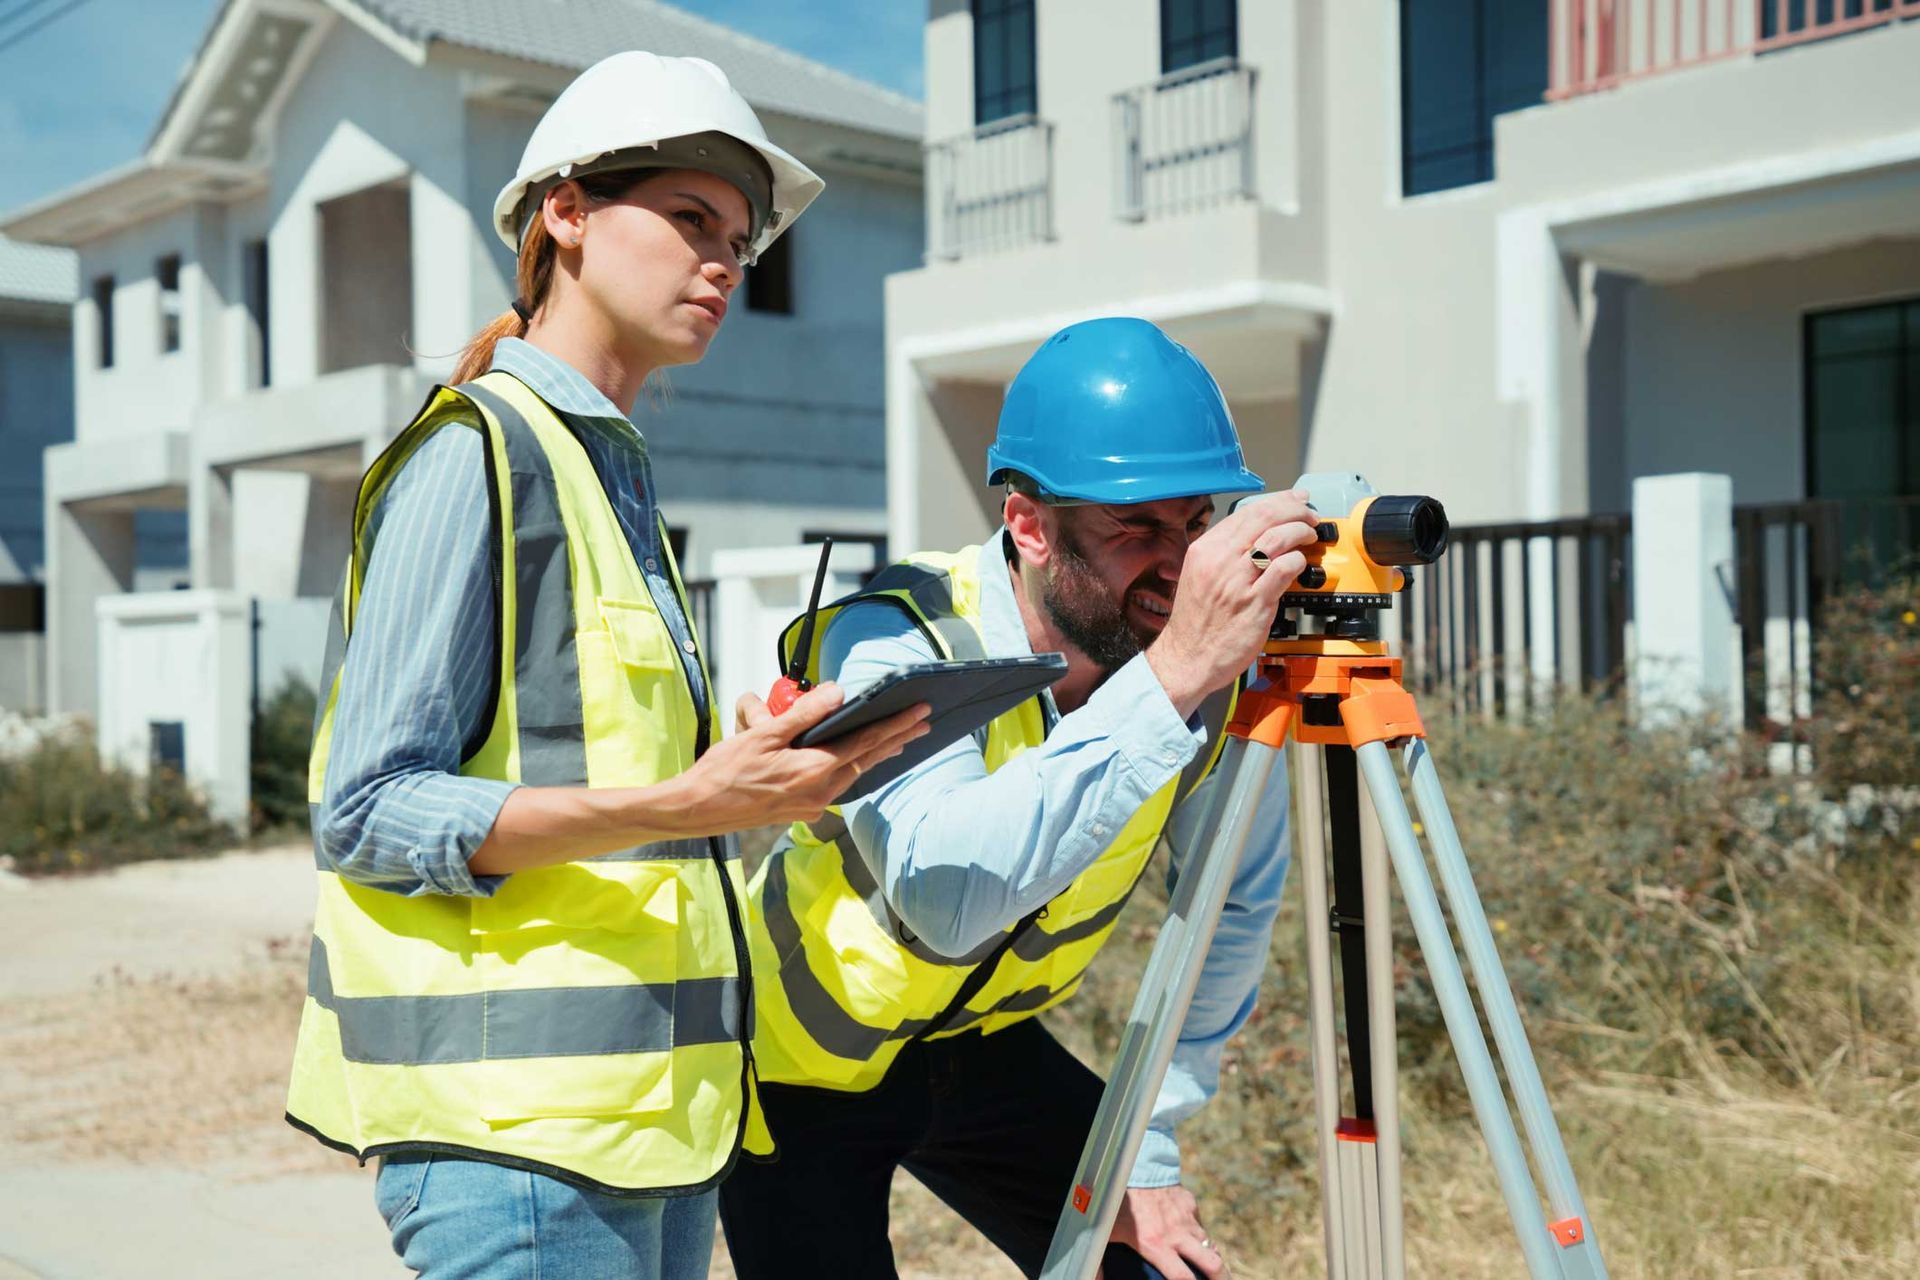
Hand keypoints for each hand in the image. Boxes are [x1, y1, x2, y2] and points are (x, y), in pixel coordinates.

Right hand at [675, 682, 929, 831]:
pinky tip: (853, 760)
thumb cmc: (725, 771)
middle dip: (896, 740)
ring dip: (875, 755)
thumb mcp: (763, 734)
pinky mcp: (800, 809)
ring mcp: (811, 804)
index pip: (866, 742)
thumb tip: (837, 693)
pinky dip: (851, 767)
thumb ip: (804, 714)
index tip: (920, 712)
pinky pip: (836, 784)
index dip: (896, 726)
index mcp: (814, 769)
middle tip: (922, 724)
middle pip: (867, 760)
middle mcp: (820, 791)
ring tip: (896, 740)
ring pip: (853, 773)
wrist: (698, 810)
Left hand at [1108, 1185, 1228, 1279]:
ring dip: (1208, 1255)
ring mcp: (1186, 1219)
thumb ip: (1100, 1261)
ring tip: (1207, 1266)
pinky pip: (1198, 1224)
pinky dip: (1196, 1233)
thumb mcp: (1107, 1233)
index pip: (1182, 1277)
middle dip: (1221, 1278)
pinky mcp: (1189, 1204)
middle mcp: (1176, 1234)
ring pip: (1207, 1244)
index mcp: (1156, 1244)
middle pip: (1212, 1263)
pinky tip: (1188, 1236)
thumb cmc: (1117, 1201)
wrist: (1134, 1164)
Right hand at [1146, 490, 1319, 716]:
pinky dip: (1298, 560)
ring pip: (1277, 538)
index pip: (1247, 511)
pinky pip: (1284, 569)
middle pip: (1264, 518)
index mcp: (1205, 549)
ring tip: (1310, 536)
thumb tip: (1257, 535)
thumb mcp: (1200, 574)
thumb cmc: (1196, 622)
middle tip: (1309, 514)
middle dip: (1294, 509)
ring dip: (1301, 531)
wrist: (1187, 658)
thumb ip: (1225, 553)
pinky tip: (1301, 563)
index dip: (1278, 501)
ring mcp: (1237, 581)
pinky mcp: (1255, 603)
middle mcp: (1219, 561)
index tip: (1294, 500)